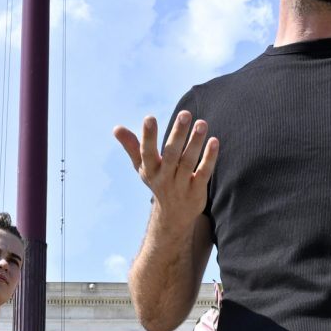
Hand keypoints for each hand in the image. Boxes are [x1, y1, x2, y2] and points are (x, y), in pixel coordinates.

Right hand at [113, 111, 218, 229]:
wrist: (173, 216)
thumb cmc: (159, 182)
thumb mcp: (143, 167)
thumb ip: (132, 147)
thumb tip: (116, 128)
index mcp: (150, 170)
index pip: (147, 152)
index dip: (148, 136)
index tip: (149, 118)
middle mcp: (164, 178)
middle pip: (171, 154)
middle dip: (177, 134)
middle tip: (185, 114)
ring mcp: (180, 185)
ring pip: (188, 162)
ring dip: (195, 142)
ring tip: (201, 123)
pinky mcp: (196, 191)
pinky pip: (203, 173)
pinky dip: (209, 158)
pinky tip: (214, 141)